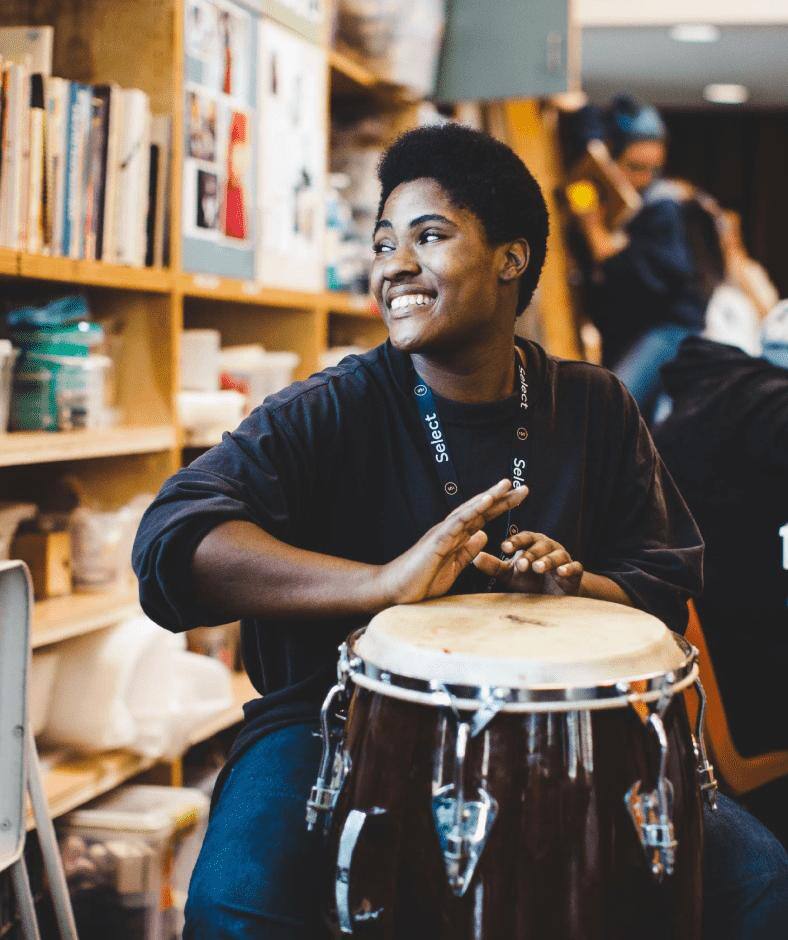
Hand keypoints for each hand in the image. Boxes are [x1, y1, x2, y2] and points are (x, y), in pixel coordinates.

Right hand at [377, 479, 528, 605]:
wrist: (396, 590)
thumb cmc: (421, 581)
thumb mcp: (453, 567)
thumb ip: (467, 552)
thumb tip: (484, 536)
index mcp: (456, 537)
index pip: (482, 518)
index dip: (501, 507)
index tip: (519, 497)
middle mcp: (450, 530)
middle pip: (480, 510)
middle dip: (502, 498)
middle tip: (523, 487)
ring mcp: (443, 533)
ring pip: (470, 510)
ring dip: (489, 497)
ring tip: (507, 485)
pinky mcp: (437, 540)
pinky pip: (458, 522)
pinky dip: (473, 509)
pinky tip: (487, 500)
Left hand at [472, 531, 582, 595]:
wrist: (554, 596)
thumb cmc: (529, 579)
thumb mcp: (509, 574)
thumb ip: (494, 566)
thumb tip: (473, 558)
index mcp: (532, 543)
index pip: (523, 538)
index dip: (515, 542)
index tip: (504, 548)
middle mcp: (548, 547)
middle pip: (540, 546)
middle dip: (530, 554)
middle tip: (521, 564)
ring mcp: (563, 558)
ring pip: (557, 555)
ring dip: (547, 560)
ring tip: (538, 568)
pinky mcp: (575, 573)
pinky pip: (575, 567)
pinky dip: (569, 568)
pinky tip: (562, 572)